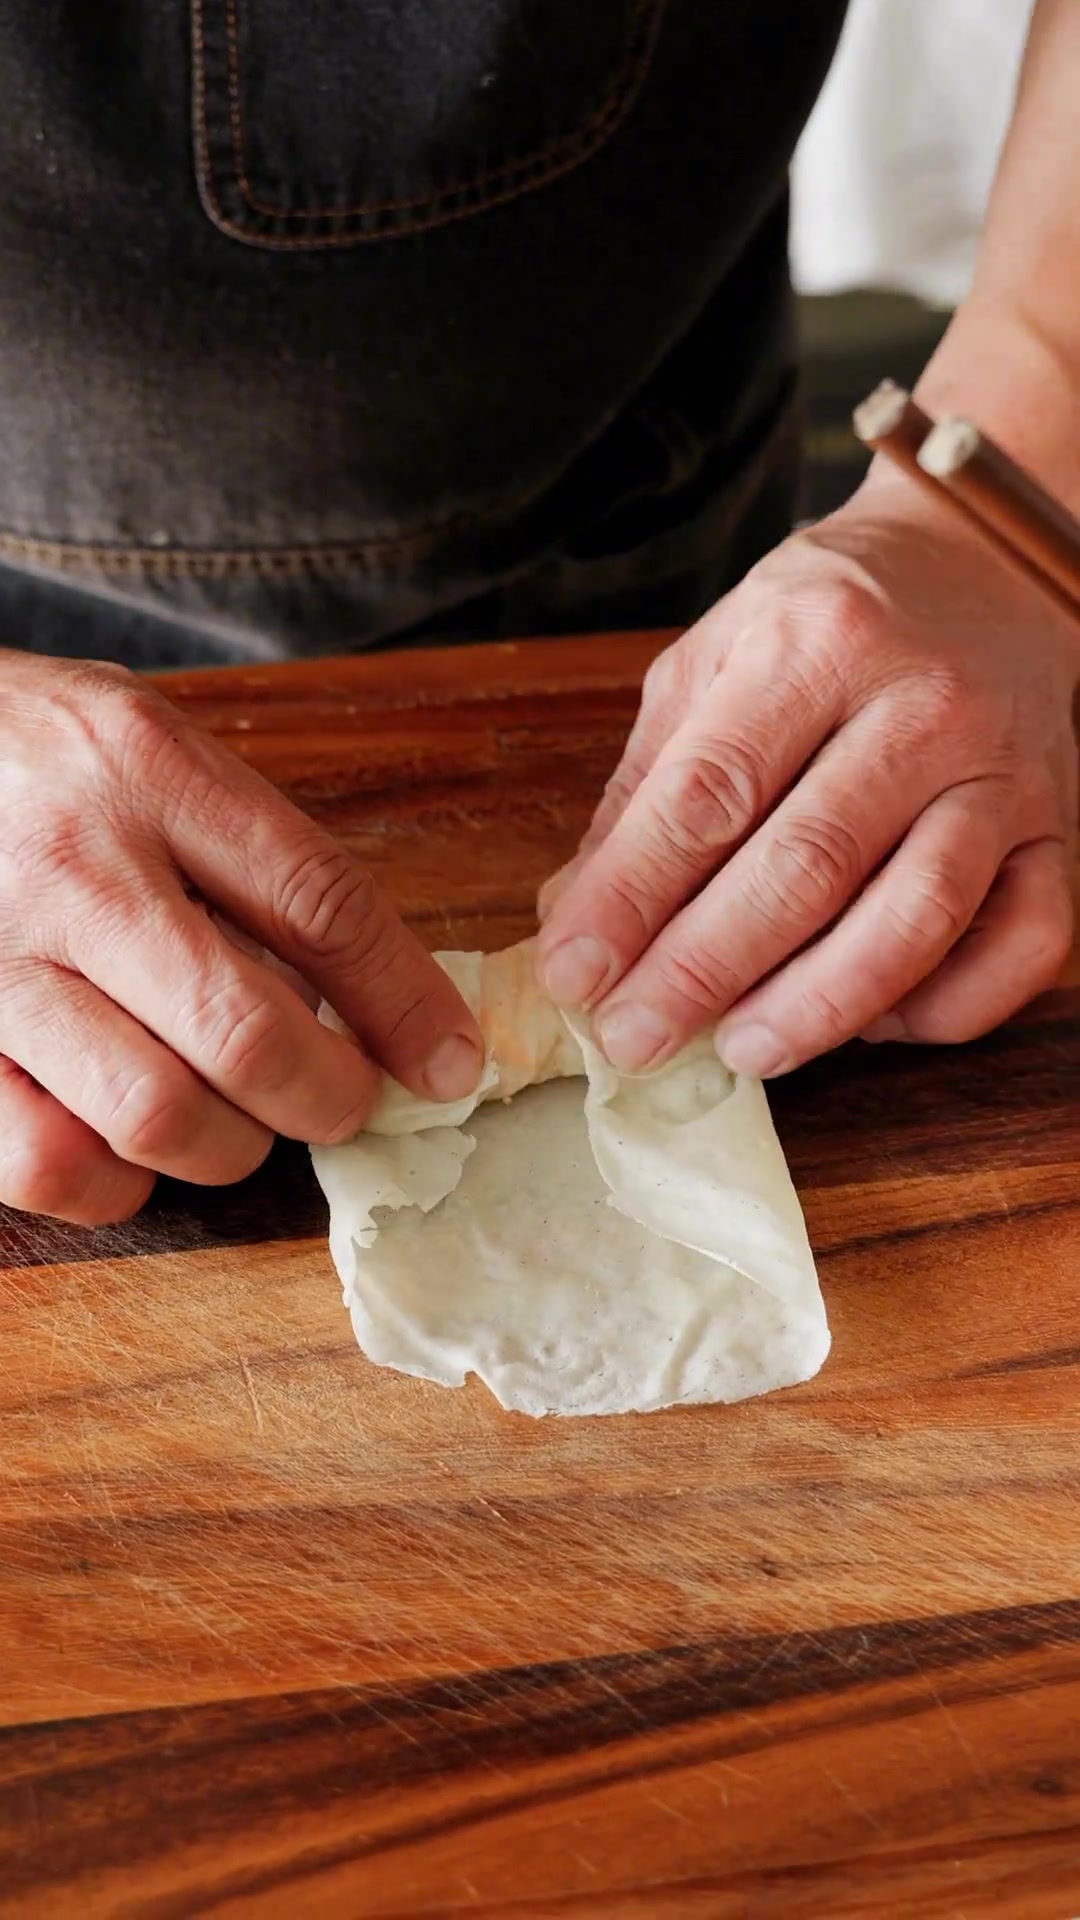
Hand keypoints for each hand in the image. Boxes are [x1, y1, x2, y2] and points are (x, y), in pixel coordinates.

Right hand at [0, 653, 481, 1223]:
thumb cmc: (34, 755)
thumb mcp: (151, 746)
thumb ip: (252, 851)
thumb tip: (380, 998)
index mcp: (147, 770)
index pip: (317, 901)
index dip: (405, 1002)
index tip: (450, 1062)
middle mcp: (72, 867)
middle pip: (246, 1031)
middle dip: (328, 1095)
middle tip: (341, 1100)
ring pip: (157, 1114)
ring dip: (229, 1145)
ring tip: (234, 1117)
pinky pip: (48, 1163)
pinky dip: (113, 1181)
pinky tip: (126, 1141)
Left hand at [537, 483, 1077, 1076]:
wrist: (984, 568)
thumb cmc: (830, 624)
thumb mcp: (715, 660)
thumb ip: (648, 786)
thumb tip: (576, 916)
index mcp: (816, 643)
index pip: (709, 793)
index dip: (632, 897)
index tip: (574, 973)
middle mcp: (922, 704)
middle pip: (805, 865)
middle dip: (704, 969)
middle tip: (635, 1036)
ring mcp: (1004, 775)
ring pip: (916, 917)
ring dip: (819, 1004)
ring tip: (743, 1052)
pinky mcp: (1060, 835)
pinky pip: (1023, 948)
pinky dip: (944, 1007)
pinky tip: (871, 1023)